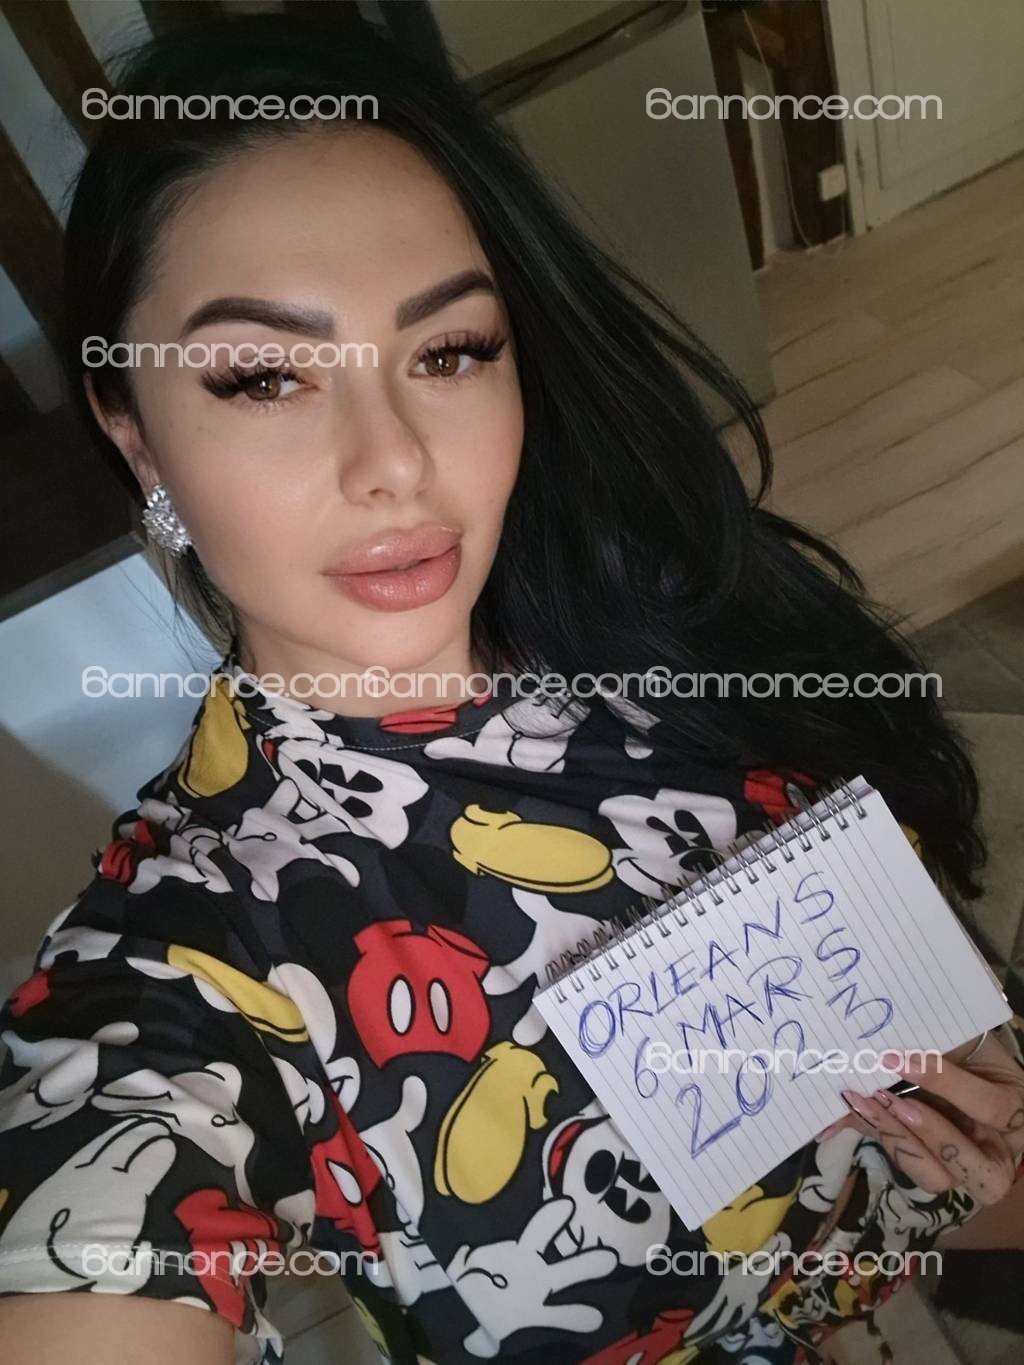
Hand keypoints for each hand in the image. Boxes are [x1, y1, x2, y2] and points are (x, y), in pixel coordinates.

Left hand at [815, 1032, 1023, 1204]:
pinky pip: (897, 1159)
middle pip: (976, 1171)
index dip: (947, 1085)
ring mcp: (957, 1166)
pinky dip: (869, 1134)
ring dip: (896, 1139)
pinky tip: (837, 1118)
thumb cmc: (969, 1050)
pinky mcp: (921, 1161)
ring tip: (864, 1104)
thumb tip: (893, 1050)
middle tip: (889, 1099)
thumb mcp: (964, 1043)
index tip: (901, 1059)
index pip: (990, 1108)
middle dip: (931, 1135)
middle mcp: (994, 1153)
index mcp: (1013, 1116)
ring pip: (935, 1177)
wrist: (958, 1060)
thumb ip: (937, 1046)